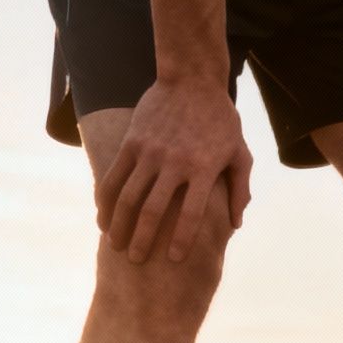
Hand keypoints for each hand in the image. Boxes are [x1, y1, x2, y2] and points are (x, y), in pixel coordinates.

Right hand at [97, 78, 252, 263]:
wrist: (192, 80)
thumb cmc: (221, 121)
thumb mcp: (240, 153)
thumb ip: (239, 189)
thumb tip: (236, 224)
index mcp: (203, 170)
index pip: (191, 214)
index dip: (182, 239)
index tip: (174, 259)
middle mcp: (174, 163)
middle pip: (152, 210)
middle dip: (142, 239)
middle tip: (136, 261)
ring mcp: (150, 152)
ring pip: (128, 195)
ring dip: (119, 223)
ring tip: (115, 244)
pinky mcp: (132, 142)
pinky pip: (114, 175)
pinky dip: (106, 199)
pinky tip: (103, 217)